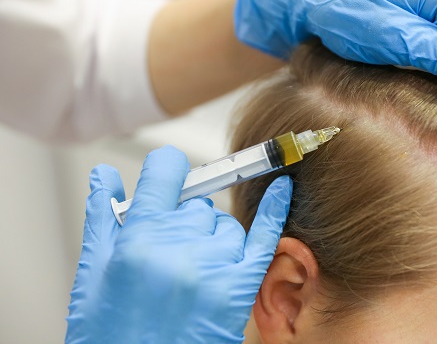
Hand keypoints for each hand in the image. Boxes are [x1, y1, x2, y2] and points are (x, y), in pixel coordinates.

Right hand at [66, 146, 291, 343]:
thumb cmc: (113, 335)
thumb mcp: (93, 277)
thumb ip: (101, 219)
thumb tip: (106, 175)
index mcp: (138, 240)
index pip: (165, 173)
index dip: (166, 169)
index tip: (169, 171)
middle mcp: (180, 248)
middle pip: (197, 204)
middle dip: (183, 220)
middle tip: (169, 253)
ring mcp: (215, 267)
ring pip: (224, 223)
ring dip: (211, 238)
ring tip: (190, 273)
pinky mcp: (241, 287)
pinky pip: (265, 236)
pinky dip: (276, 209)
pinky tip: (283, 187)